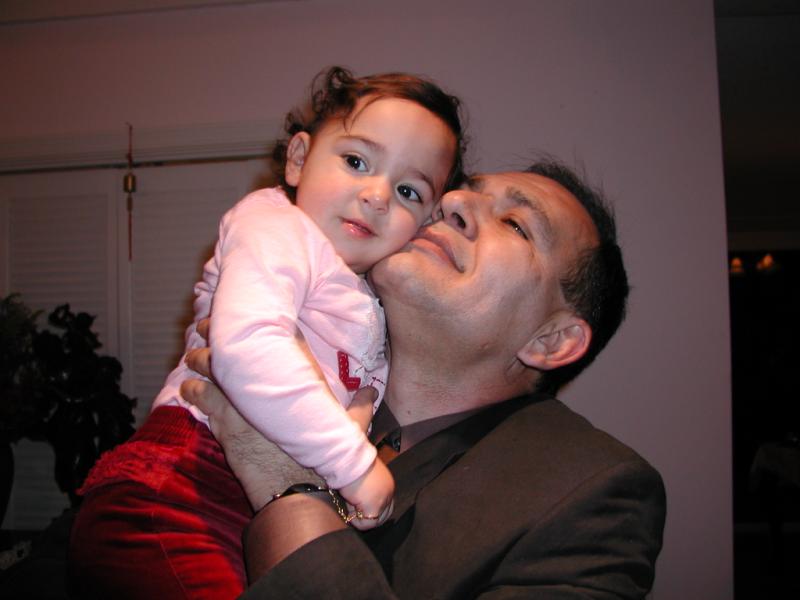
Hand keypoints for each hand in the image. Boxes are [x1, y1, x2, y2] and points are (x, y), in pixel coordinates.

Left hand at [180, 318, 379, 511]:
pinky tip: (187, 388)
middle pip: (236, 346)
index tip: (242, 316)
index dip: (257, 324)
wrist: (300, 490)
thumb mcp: (350, 430)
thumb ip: (360, 408)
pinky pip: (203, 398)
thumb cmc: (327, 461)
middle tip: (204, 328)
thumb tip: (370, 392)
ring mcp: (245, 401)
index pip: (278, 338)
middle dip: (215, 334)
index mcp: (301, 378)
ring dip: (199, 360)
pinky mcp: (226, 422)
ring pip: (213, 368)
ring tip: (192, 356)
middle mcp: (270, 382)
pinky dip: (192, 391)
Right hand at [339, 457, 394, 530]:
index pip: (386, 505)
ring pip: (376, 520)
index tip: (358, 510)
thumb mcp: (361, 477)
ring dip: (362, 518)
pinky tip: (349, 514)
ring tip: (350, 509)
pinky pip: (367, 524)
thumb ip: (364, 491)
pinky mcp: (374, 506)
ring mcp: (383, 499)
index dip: (373, 511)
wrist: (347, 458)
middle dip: (369, 517)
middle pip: (384, 515)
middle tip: (354, 514)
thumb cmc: (350, 464)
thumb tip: (356, 504)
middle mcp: (389, 491)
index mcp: (387, 483)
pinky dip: (357, 522)